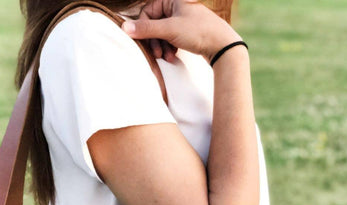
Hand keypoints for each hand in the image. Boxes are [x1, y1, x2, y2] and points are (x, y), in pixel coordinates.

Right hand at [122, 0, 240, 63]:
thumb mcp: (169, 30)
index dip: (145, 29)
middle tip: (158, 54)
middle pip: (154, 24)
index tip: (147, 42)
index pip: (148, 12)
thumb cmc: (198, 32)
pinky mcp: (186, 30)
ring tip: (168, 57)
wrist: (222, 45)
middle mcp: (176, 5)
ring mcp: (181, 18)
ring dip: (161, 47)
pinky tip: (173, 56)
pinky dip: (169, 48)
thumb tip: (124, 28)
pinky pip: (170, 38)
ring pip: (161, 33)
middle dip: (155, 41)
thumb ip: (146, 28)